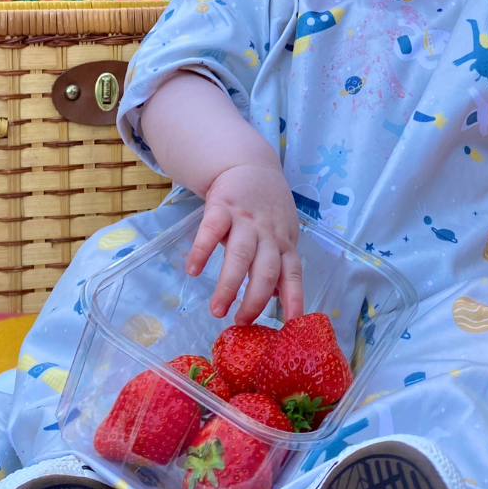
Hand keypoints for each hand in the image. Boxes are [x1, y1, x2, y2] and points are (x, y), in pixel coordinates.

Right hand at [186, 163, 301, 325]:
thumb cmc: (267, 208)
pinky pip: (211, 230)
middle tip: (242, 323)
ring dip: (229, 285)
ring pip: (240, 255)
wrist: (249, 164)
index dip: (294, 297)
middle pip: (266, 270)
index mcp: (283, 243)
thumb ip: (278, 263)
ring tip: (217, 310)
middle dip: (255, 299)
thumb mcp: (282, 233)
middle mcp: (268, 234)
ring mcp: (245, 220)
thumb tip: (277, 299)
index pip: (293, 273)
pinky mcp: (222, 207)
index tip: (292, 323)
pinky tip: (193, 270)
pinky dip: (202, 250)